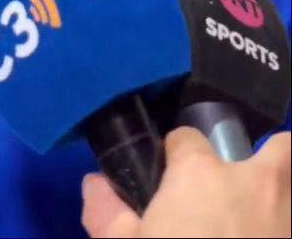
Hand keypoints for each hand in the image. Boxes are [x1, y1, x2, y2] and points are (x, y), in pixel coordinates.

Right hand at [82, 127, 290, 237]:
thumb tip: (93, 183)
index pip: (187, 138)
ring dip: (282, 193)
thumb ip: (107, 213)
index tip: (172, 178)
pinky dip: (285, 222)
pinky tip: (267, 234)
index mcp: (200, 174)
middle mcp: (253, 181)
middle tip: (243, 187)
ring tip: (260, 218)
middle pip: (279, 146)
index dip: (178, 155)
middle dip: (266, 156)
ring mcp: (287, 213)